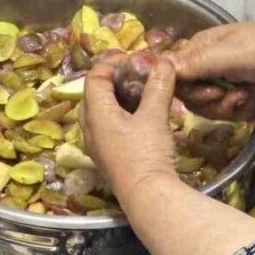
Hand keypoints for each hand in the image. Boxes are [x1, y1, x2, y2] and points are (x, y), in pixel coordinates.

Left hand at [80, 52, 178, 197]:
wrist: (148, 197)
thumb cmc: (146, 153)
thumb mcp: (154, 116)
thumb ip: (158, 86)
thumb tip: (164, 62)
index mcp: (95, 114)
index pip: (94, 78)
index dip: (111, 63)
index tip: (131, 58)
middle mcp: (90, 129)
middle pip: (94, 94)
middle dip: (112, 80)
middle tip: (134, 74)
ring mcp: (97, 146)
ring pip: (100, 113)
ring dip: (117, 99)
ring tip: (139, 93)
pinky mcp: (108, 158)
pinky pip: (108, 128)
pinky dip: (121, 115)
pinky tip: (141, 118)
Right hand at [170, 19, 254, 115]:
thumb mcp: (224, 55)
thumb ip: (189, 64)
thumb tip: (147, 64)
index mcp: (201, 48)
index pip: (178, 80)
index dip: (194, 93)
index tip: (212, 94)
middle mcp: (211, 63)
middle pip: (197, 100)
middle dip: (220, 102)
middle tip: (238, 93)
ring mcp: (231, 79)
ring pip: (218, 110)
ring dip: (240, 105)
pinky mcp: (249, 93)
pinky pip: (238, 113)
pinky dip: (254, 107)